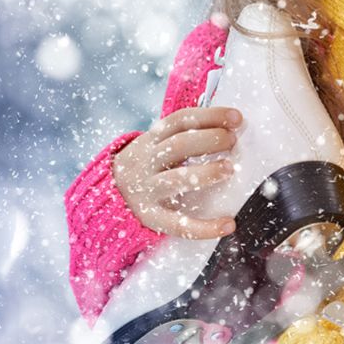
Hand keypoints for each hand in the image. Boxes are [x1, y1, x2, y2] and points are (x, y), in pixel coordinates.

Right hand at [113, 106, 244, 237]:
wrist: (106, 197)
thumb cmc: (146, 167)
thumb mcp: (154, 145)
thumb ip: (182, 135)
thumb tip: (229, 126)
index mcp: (150, 140)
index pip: (181, 120)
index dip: (210, 116)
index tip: (237, 118)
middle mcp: (146, 162)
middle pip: (179, 146)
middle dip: (210, 140)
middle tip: (232, 142)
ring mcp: (147, 190)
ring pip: (176, 180)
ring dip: (207, 173)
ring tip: (229, 169)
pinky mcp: (151, 218)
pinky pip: (179, 225)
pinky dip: (206, 227)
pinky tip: (228, 224)